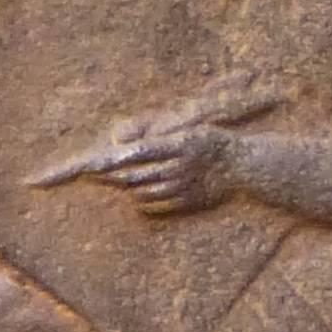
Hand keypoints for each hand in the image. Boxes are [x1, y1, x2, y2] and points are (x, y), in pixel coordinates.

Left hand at [89, 119, 242, 217]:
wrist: (243, 166)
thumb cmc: (209, 140)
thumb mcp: (186, 126)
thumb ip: (152, 128)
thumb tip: (118, 138)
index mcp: (179, 143)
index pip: (139, 151)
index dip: (113, 158)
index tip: (91, 164)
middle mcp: (180, 166)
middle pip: (134, 174)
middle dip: (108, 174)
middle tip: (88, 171)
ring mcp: (183, 187)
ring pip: (140, 192)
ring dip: (125, 186)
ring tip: (117, 177)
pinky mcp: (187, 202)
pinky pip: (153, 205)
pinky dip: (140, 199)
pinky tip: (140, 189)